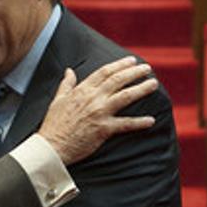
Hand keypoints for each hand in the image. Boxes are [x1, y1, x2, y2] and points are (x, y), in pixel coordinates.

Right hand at [37, 56, 157, 164]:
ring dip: (141, 89)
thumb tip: (69, 71)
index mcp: (82, 90)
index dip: (120, 65)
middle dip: (134, 72)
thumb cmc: (54, 124)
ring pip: (125, 96)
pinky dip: (139, 122)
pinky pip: (125, 124)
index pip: (105, 72)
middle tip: (147, 68)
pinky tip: (151, 120)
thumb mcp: (57, 99)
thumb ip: (66, 84)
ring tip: (153, 84)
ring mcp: (100, 113)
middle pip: (118, 80)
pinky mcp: (104, 129)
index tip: (132, 61)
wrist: (52, 146)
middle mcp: (93, 98)